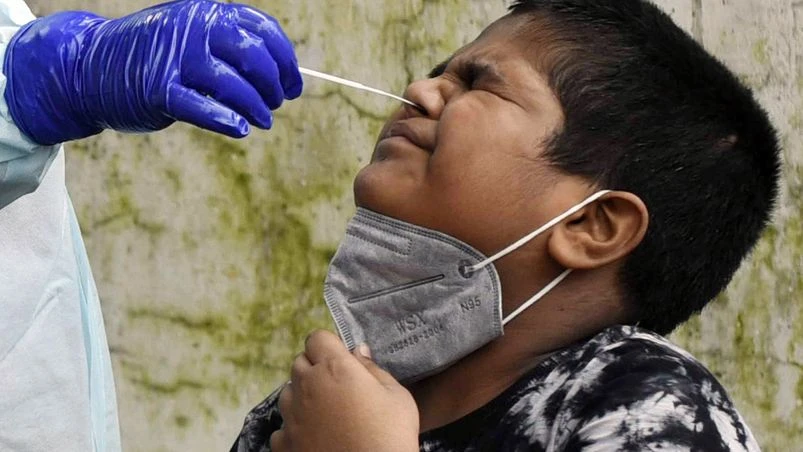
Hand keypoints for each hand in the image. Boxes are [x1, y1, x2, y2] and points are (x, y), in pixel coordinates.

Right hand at [4, 0, 302, 144]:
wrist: (91, 66)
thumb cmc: (155, 55)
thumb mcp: (192, 35)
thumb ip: (229, 46)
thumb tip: (281, 75)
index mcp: (208, 13)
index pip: (264, 32)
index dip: (286, 62)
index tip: (294, 86)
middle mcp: (194, 30)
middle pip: (254, 58)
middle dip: (274, 86)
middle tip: (276, 104)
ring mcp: (175, 59)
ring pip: (233, 86)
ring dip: (257, 108)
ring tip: (263, 121)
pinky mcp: (157, 91)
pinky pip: (202, 108)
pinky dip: (227, 121)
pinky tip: (241, 129)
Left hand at [271, 330, 418, 451]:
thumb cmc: (390, 435)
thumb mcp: (397, 396)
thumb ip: (374, 369)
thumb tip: (358, 352)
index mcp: (333, 368)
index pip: (317, 338)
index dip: (329, 346)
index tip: (342, 360)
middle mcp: (306, 386)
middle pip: (300, 363)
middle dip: (315, 368)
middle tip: (338, 387)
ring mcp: (290, 416)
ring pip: (288, 393)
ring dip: (303, 396)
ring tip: (326, 413)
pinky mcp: (283, 443)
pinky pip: (283, 426)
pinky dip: (296, 428)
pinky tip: (316, 437)